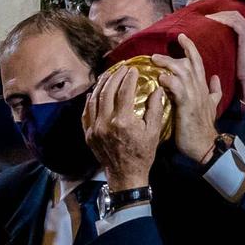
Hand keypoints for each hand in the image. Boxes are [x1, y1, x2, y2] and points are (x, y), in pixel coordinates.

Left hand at [84, 65, 163, 187]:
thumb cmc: (142, 154)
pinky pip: (86, 112)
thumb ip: (155, 108)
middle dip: (115, 76)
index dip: (129, 78)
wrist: (126, 176)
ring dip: (101, 84)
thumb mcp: (154, 132)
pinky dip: (90, 100)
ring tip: (108, 74)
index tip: (133, 69)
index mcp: (123, 122)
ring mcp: (94, 129)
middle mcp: (105, 123)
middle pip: (107, 91)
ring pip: (94, 99)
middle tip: (122, 68)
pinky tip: (95, 92)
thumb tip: (157, 89)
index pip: (124, 91)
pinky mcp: (88, 134)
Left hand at [154, 36, 223, 165]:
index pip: (198, 62)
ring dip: (168, 63)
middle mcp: (199, 88)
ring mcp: (193, 96)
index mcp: (202, 87)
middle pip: (189, 63)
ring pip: (183, 72)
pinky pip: (178, 88)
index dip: (190, 48)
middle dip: (176, 52)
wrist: (205, 144)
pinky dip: (169, 81)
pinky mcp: (186, 105)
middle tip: (158, 51)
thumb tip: (215, 78)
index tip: (182, 36)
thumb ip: (214, 91)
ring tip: (154, 59)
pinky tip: (160, 77)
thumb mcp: (212, 105)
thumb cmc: (204, 126)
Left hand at [206, 9, 244, 105]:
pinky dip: (223, 20)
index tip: (207, 16)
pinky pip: (234, 23)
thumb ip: (227, 43)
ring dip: (219, 15)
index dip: (221, 13)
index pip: (234, 16)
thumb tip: (212, 37)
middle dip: (219, 12)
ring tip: (207, 17)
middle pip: (234, 13)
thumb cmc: (239, 69)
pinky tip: (213, 21)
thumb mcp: (232, 53)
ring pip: (234, 16)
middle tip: (205, 15)